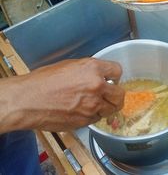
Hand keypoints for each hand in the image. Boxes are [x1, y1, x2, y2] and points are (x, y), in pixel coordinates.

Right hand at [0, 58, 124, 132]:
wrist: (28, 100)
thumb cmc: (44, 81)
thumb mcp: (70, 66)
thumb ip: (89, 70)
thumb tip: (99, 75)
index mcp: (93, 69)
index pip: (118, 71)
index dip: (115, 75)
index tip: (112, 78)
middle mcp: (96, 86)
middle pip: (120, 94)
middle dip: (116, 94)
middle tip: (110, 94)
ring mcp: (92, 106)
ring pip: (111, 109)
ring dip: (106, 106)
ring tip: (95, 103)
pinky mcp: (85, 121)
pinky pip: (97, 118)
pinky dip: (94, 115)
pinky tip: (83, 110)